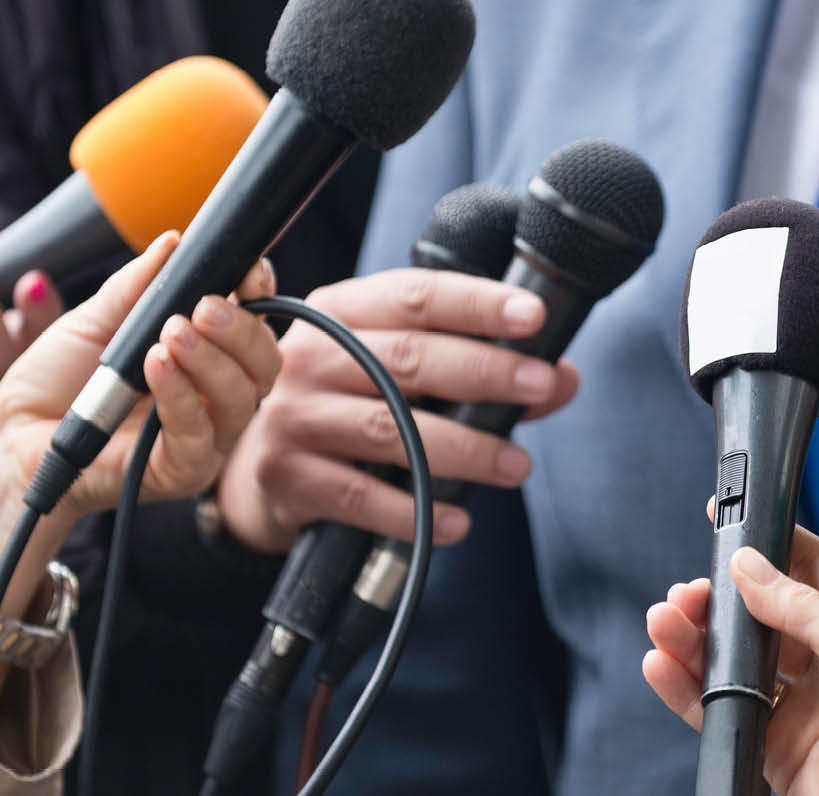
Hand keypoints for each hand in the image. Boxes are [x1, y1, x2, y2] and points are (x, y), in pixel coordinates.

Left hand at [0, 232, 281, 715]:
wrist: (8, 442)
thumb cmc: (52, 387)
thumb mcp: (95, 321)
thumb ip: (138, 287)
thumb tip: (174, 242)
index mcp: (204, 360)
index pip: (256, 329)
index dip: (259, 297)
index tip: (247, 273)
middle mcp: (214, 400)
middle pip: (264, 364)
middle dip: (241, 329)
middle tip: (202, 307)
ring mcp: (203, 439)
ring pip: (242, 399)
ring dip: (212, 359)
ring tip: (170, 333)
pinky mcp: (179, 472)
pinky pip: (199, 434)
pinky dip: (182, 394)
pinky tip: (155, 364)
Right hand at [214, 268, 579, 552]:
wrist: (256, 467)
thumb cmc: (346, 404)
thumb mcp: (397, 369)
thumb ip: (480, 367)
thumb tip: (562, 379)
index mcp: (341, 310)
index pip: (415, 295)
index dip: (477, 302)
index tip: (533, 316)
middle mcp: (311, 355)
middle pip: (408, 358)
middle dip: (485, 371)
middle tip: (541, 386)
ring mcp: (293, 416)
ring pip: (391, 430)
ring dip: (465, 450)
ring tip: (517, 466)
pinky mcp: (287, 476)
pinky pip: (362, 497)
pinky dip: (418, 513)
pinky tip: (460, 522)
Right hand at [642, 523, 818, 795]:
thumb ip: (798, 603)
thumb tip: (749, 566)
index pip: (805, 569)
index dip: (768, 545)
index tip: (730, 526)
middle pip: (756, 616)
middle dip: (717, 598)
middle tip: (690, 591)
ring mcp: (797, 702)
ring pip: (730, 661)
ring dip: (692, 637)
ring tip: (665, 619)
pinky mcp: (772, 743)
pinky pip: (718, 709)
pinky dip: (684, 687)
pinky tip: (662, 663)